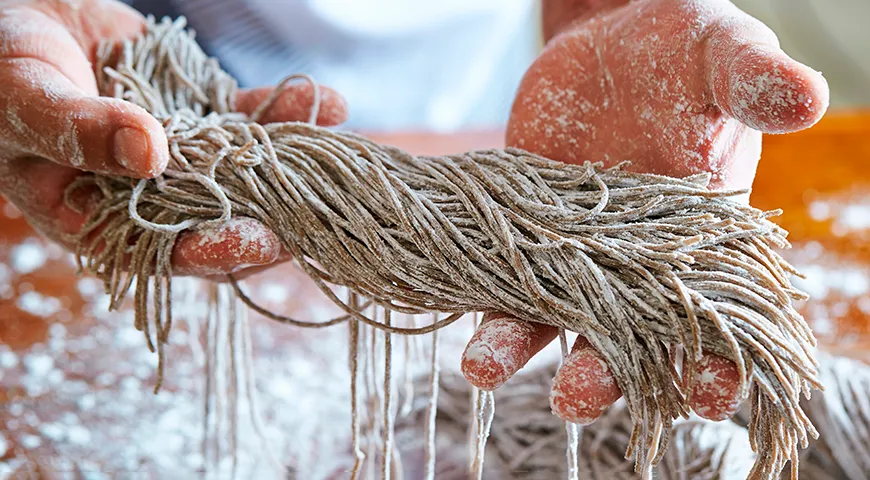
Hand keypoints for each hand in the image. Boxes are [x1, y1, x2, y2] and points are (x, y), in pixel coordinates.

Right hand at [0, 0, 347, 280]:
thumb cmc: (0, 70)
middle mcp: (145, 196)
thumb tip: (149, 154)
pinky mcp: (198, 118)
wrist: (18, 18)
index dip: (213, 251)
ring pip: (243, 171)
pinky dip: (283, 113)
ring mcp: (178, 158)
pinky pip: (246, 120)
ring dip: (292, 162)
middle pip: (218, 218)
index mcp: (95, 217)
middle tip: (322, 206)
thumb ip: (80, 129)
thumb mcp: (27, 99)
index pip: (162, 250)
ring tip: (336, 148)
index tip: (260, 242)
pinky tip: (328, 103)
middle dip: (273, 214)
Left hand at [461, 0, 828, 423]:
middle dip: (604, 373)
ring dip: (518, 346)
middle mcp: (636, 261)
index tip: (703, 395)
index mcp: (704, 237)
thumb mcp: (721, 54)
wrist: (607, 39)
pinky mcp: (524, 229)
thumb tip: (807, 98)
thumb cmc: (683, 49)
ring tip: (481, 369)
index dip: (717, 360)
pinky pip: (497, 272)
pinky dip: (475, 293)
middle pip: (625, 336)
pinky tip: (447, 311)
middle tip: (575, 397)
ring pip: (548, 315)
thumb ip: (753, 81)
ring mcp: (574, 251)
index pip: (719, 313)